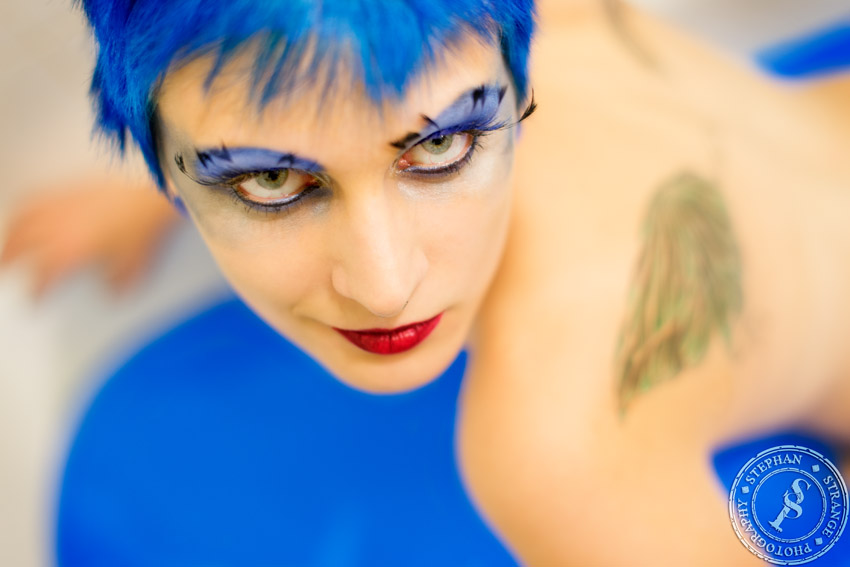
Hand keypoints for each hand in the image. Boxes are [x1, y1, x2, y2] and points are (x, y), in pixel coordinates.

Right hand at [0, 176, 180, 297]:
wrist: (152, 194)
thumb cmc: (142, 229)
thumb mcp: (134, 268)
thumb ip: (118, 286)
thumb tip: (112, 293)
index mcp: (68, 252)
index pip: (43, 278)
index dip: (37, 293)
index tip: (35, 301)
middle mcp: (55, 229)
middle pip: (18, 247)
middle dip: (8, 262)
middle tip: (5, 272)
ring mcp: (59, 206)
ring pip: (20, 221)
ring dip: (10, 236)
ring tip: (8, 246)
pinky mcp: (67, 189)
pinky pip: (35, 199)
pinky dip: (24, 210)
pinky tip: (26, 214)